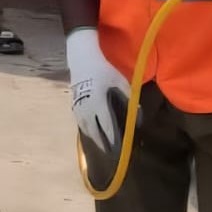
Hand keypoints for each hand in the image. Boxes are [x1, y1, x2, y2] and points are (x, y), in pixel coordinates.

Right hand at [66, 28, 130, 153]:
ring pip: (85, 128)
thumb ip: (130, 101)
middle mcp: (86, 108)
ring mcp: (78, 106)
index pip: (106, 127)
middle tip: (111, 153)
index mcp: (98, 103)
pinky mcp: (74, 103)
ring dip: (94, 138)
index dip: (113, 140)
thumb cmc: (104, 69)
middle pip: (94, 132)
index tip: (119, 150)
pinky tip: (92, 132)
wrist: (82, 58)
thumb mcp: (121, 82)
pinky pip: (80, 122)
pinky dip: (87, 129)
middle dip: (103, 143)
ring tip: (102, 146)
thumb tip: (138, 119)